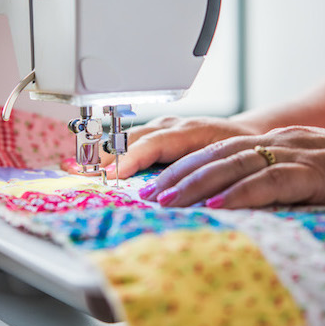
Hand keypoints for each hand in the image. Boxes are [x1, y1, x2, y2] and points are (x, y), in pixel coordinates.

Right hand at [60, 116, 258, 177]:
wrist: (247, 137)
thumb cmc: (238, 152)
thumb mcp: (226, 165)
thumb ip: (203, 179)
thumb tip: (176, 199)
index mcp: (188, 131)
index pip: (152, 143)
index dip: (129, 158)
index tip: (110, 174)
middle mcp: (170, 125)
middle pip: (130, 137)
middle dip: (104, 154)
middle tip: (80, 171)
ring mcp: (161, 126)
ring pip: (125, 136)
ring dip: (102, 152)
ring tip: (77, 167)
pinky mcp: (155, 132)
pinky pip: (129, 140)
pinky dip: (110, 151)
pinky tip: (93, 163)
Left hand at [138, 126, 324, 208]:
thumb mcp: (304, 172)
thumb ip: (269, 180)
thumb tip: (231, 202)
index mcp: (273, 140)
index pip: (216, 148)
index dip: (182, 164)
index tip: (153, 182)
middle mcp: (279, 140)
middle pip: (217, 152)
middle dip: (178, 172)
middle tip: (147, 193)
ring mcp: (299, 152)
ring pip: (237, 163)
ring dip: (198, 182)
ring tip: (169, 200)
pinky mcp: (320, 171)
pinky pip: (275, 180)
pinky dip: (244, 192)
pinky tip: (220, 204)